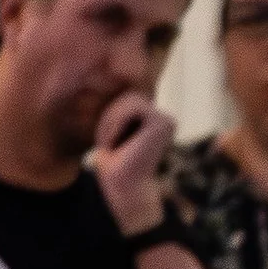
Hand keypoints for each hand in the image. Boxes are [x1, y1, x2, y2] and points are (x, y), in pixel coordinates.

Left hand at [89, 91, 174, 235]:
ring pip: (129, 98)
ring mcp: (167, 120)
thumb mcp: (111, 129)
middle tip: (111, 145)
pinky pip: (133, 104)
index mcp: (151, 121)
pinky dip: (119, 120)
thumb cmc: (114, 164)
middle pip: (127, 95)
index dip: (111, 117)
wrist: (122, 188)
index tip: (112, 144)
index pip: (125, 97)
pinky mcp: (165, 122)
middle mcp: (163, 119)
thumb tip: (100, 80)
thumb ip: (115, 110)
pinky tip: (120, 141)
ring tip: (114, 145)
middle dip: (111, 117)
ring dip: (112, 121)